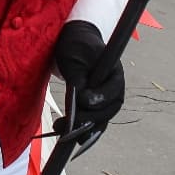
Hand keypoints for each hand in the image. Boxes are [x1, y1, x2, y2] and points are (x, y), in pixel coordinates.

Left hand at [53, 21, 124, 137]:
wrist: (74, 43)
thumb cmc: (76, 47)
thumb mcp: (76, 59)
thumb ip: (79, 79)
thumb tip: (80, 101)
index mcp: (115, 74)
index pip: (112, 92)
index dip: (98, 98)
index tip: (82, 100)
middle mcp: (114, 90)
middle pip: (106, 111)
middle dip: (87, 119)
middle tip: (69, 122)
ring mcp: (105, 99)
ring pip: (98, 119)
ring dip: (81, 128)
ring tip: (59, 129)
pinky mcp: (95, 105)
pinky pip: (90, 120)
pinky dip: (78, 127)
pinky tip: (63, 131)